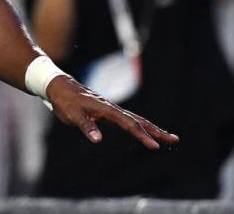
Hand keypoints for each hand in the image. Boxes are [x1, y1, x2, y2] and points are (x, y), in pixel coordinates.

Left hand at [45, 76, 178, 148]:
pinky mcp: (107, 111)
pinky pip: (128, 119)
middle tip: (174, 139)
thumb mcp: (72, 115)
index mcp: (106, 109)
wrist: (59, 86)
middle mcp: (112, 108)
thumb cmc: (65, 101)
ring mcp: (111, 109)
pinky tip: (144, 131)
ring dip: (151, 128)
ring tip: (167, 137)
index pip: (128, 123)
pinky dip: (139, 125)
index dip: (142, 135)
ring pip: (135, 119)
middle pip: (138, 120)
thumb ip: (86, 126)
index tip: (154, 146)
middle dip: (156, 130)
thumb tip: (98, 140)